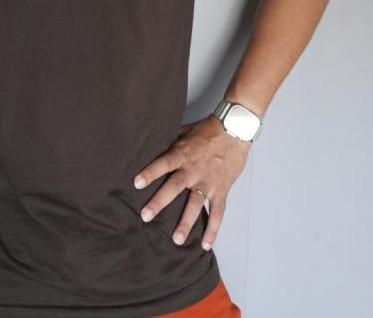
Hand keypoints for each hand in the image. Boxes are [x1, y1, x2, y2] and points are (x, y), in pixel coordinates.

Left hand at [133, 114, 250, 250]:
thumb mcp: (185, 130)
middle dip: (160, 202)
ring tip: (176, 239)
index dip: (150, 172)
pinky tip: (206, 244)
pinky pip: (218, 212)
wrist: (235, 129)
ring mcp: (208, 181)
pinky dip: (213, 229)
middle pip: (175, 187)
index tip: (137, 183)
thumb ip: (171, 141)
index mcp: (183, 153)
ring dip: (186, 222)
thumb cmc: (208, 129)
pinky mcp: (221, 189)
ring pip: (195, 204)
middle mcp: (194, 169)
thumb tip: (152, 142)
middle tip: (146, 216)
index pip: (163, 163)